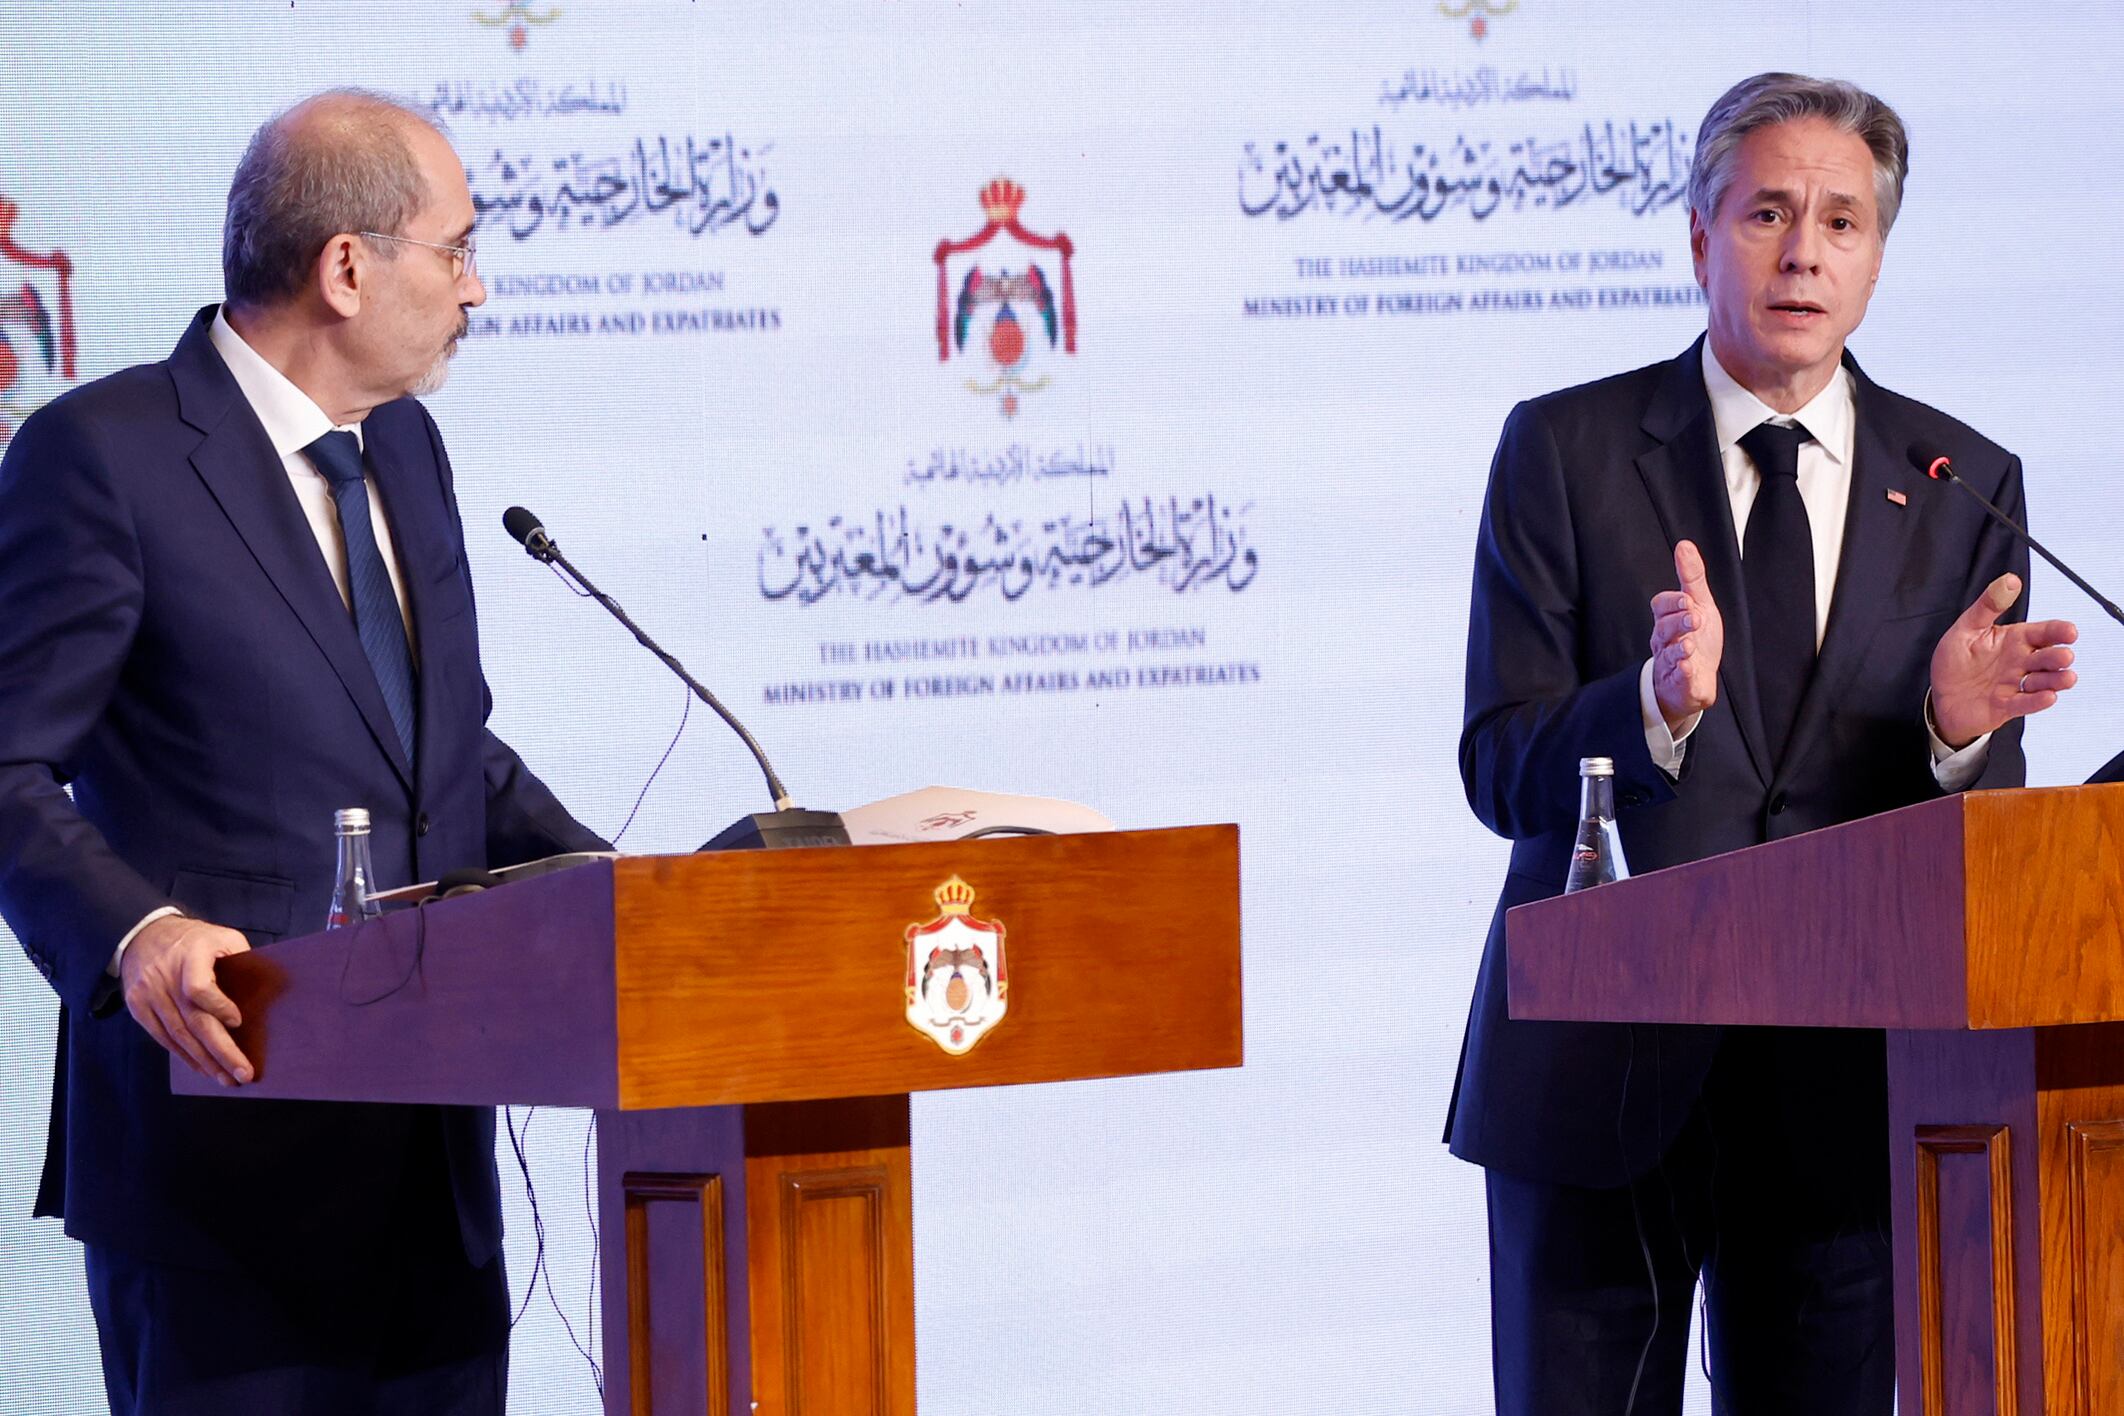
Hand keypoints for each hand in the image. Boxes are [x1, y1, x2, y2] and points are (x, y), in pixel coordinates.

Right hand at [120, 914, 253, 1085]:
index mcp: (191, 955)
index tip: (238, 1022)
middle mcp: (166, 978)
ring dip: (205, 1061)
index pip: (199, 988)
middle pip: (193, 1022)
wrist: (142, 934)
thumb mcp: (222, 936)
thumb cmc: (194, 939)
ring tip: (226, 1078)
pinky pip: (163, 1038)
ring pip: (178, 1036)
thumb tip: (272, 988)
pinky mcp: (138, 1008)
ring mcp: (148, 995)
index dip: (219, 1007)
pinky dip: (184, 1056)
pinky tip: (202, 1068)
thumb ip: (243, 959)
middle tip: (243, 1074)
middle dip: (221, 1052)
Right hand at [1649, 540, 1724, 732]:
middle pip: (1662, 629)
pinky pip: (1676, 679)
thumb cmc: (1697, 639)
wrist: (1696, 680)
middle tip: (1695, 617)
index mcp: (1668, 619)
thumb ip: (1691, 577)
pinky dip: (1682, 673)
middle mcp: (1665, 641)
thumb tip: (1684, 545)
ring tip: (1690, 645)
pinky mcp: (1679, 684)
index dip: (1673, 602)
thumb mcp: (1700, 604)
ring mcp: (1670, 663)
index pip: (1661, 605)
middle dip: (1677, 622)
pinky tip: (1688, 667)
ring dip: (1679, 648)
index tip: (1688, 599)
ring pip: (1668, 654)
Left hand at [1929, 572, 2078, 748]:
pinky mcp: (2006, 706)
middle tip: (2064, 656)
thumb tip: (2010, 579)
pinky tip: (2048, 697)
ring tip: (2066, 677)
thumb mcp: (1967, 628)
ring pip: (2042, 682)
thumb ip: (1988, 606)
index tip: (2070, 631)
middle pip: (2046, 658)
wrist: (1941, 697)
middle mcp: (2019, 662)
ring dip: (2055, 680)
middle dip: (2057, 657)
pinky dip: (2037, 701)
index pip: (2042, 632)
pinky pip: (2025, 704)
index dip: (2057, 631)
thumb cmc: (1955, 661)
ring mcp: (2014, 684)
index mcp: (2014, 640)